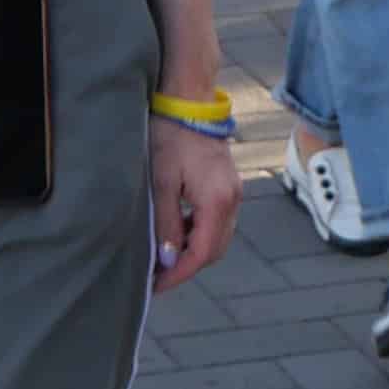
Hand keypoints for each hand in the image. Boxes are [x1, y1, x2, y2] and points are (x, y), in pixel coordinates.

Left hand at [147, 104, 242, 291]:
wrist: (188, 102)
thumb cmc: (170, 137)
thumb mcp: (160, 183)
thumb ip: (165, 224)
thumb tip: (167, 259)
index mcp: (217, 201)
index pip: (202, 253)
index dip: (179, 274)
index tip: (156, 286)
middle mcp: (232, 200)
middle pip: (213, 251)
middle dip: (186, 267)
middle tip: (156, 277)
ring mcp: (233, 193)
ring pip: (216, 238)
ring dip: (192, 251)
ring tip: (162, 256)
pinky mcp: (227, 186)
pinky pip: (215, 222)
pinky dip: (197, 234)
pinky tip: (175, 231)